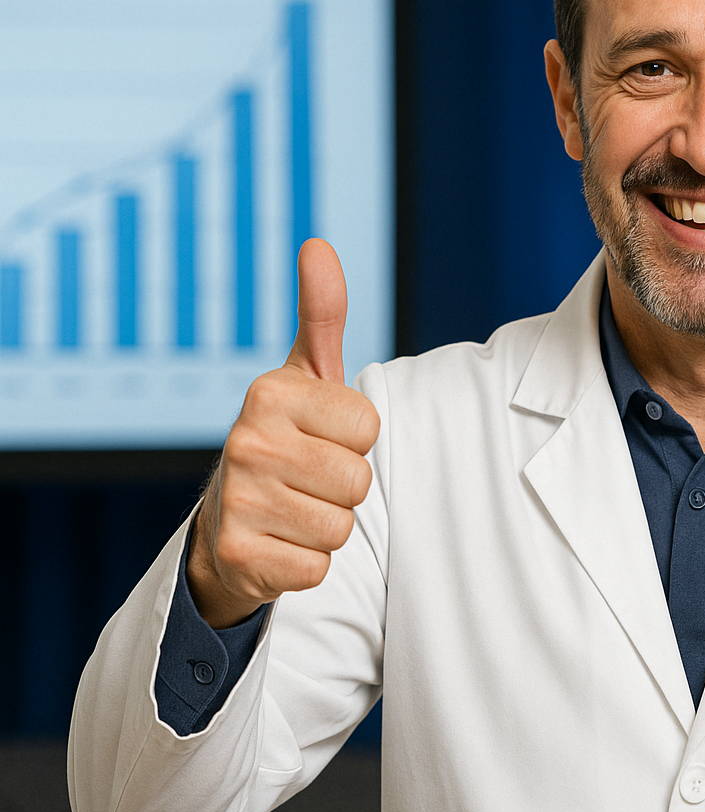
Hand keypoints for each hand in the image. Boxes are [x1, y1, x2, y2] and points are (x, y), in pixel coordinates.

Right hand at [187, 239, 380, 628]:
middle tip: (308, 477)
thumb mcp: (307, 374)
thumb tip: (317, 243)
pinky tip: (279, 542)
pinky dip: (307, 563)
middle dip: (344, 485)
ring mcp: (237, 500)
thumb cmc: (287, 437)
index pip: (369, 426)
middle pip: (359, 480)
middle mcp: (245, 441)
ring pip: (341, 526)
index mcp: (269, 393)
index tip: (323, 436)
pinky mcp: (238, 556)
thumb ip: (321, 312)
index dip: (356, 438)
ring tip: (294, 507)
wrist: (228, 520)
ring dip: (327, 525)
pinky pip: (318, 568)